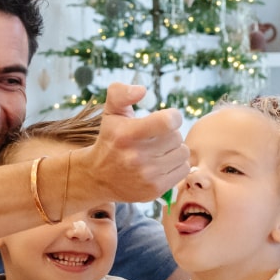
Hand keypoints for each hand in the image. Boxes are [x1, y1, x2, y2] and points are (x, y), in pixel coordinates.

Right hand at [75, 82, 189, 202]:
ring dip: (173, 150)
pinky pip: (183, 170)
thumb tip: (141, 89)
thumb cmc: (110, 139)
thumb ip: (121, 93)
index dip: (173, 117)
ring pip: (182, 153)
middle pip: (177, 137)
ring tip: (158, 152)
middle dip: (169, 135)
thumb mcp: (111, 113)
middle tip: (155, 139)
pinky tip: (160, 165)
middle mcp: (136, 157)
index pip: (169, 122)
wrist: (97, 177)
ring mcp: (146, 175)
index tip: (165, 119)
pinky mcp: (154, 189)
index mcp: (126, 135)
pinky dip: (175, 166)